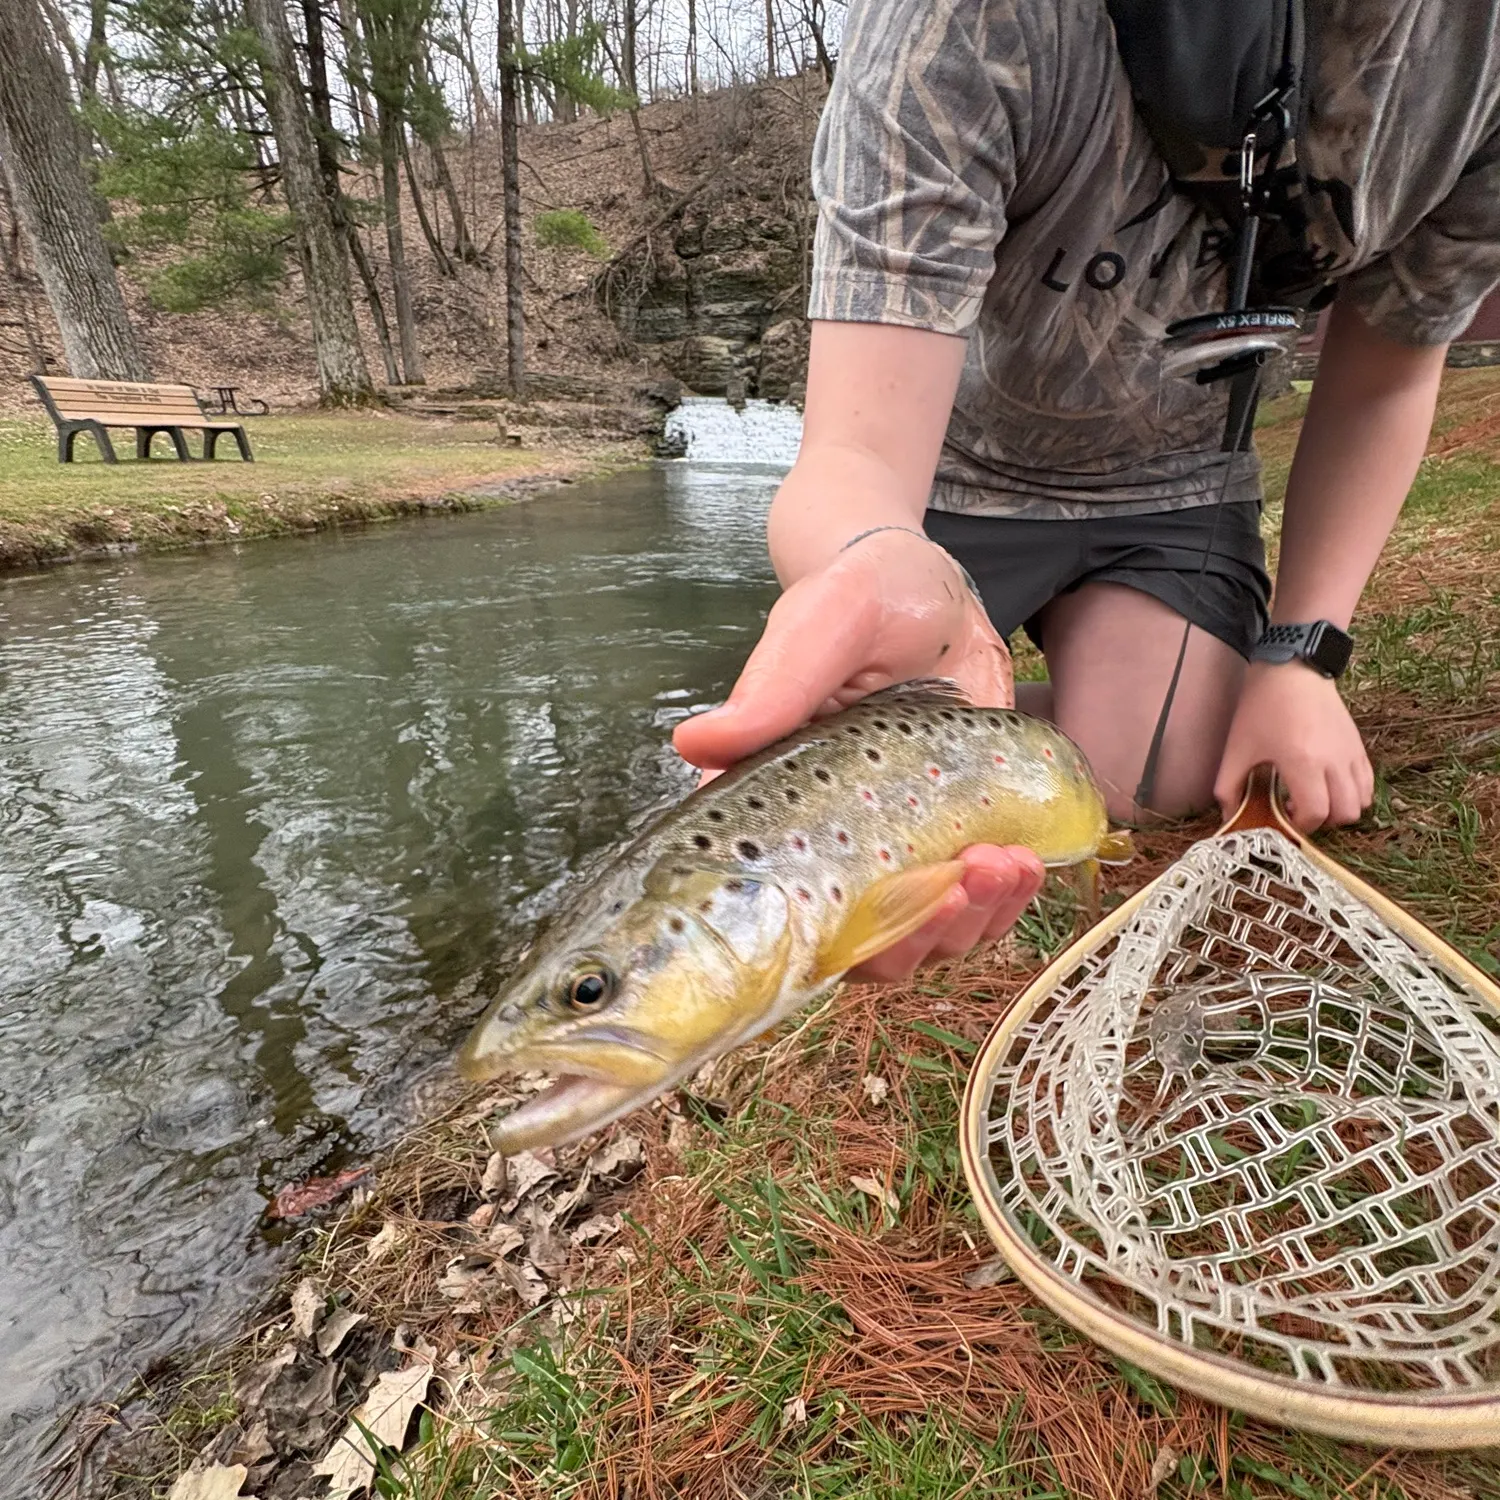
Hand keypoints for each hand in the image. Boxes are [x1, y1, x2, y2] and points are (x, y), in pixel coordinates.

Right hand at [674, 529, 1037, 982]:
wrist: (927, 590)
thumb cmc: (858, 599)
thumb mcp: (819, 629)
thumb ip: (774, 687)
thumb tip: (696, 745)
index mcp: (778, 809)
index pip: (782, 905)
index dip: (834, 934)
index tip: (893, 902)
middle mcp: (834, 844)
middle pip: (863, 944)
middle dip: (924, 933)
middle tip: (973, 874)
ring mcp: (900, 847)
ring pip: (925, 936)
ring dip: (974, 922)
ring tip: (1010, 865)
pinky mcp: (957, 837)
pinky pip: (976, 905)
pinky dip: (1006, 901)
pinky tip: (1027, 863)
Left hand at [1214, 662, 1372, 830]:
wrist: (1291, 669)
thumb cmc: (1262, 708)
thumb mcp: (1237, 748)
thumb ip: (1229, 786)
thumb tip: (1229, 817)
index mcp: (1304, 762)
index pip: (1316, 813)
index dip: (1300, 824)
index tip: (1283, 816)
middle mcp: (1335, 761)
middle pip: (1345, 813)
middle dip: (1322, 822)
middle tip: (1298, 810)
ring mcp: (1351, 753)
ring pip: (1362, 801)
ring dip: (1340, 809)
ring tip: (1315, 797)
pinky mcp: (1358, 745)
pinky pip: (1367, 782)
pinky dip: (1353, 793)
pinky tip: (1329, 784)